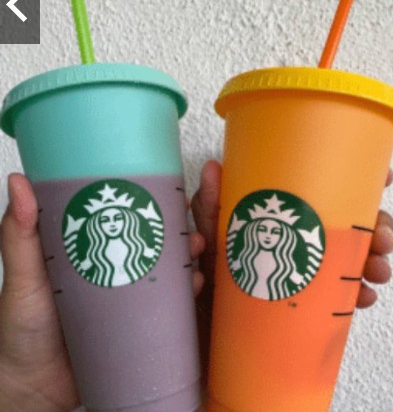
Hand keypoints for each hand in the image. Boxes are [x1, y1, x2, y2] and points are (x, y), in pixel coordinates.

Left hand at [0, 174, 205, 409]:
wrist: (32, 389)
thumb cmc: (21, 328)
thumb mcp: (24, 275)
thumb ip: (20, 234)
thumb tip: (19, 181)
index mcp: (94, 249)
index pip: (131, 218)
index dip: (157, 202)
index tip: (178, 192)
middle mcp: (118, 268)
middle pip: (159, 243)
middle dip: (184, 233)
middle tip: (194, 234)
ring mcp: (131, 297)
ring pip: (170, 272)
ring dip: (190, 262)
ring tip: (195, 260)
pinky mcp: (140, 326)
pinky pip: (171, 307)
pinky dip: (187, 296)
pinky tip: (194, 289)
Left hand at [190, 161, 392, 365]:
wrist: (199, 346)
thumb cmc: (203, 284)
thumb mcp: (208, 241)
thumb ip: (211, 208)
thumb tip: (214, 167)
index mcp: (290, 214)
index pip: (332, 187)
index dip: (363, 179)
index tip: (387, 178)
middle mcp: (308, 238)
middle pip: (356, 222)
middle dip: (380, 226)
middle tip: (384, 240)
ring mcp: (314, 271)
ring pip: (358, 257)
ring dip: (375, 260)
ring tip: (379, 270)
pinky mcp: (314, 305)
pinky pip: (347, 296)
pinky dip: (360, 295)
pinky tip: (365, 297)